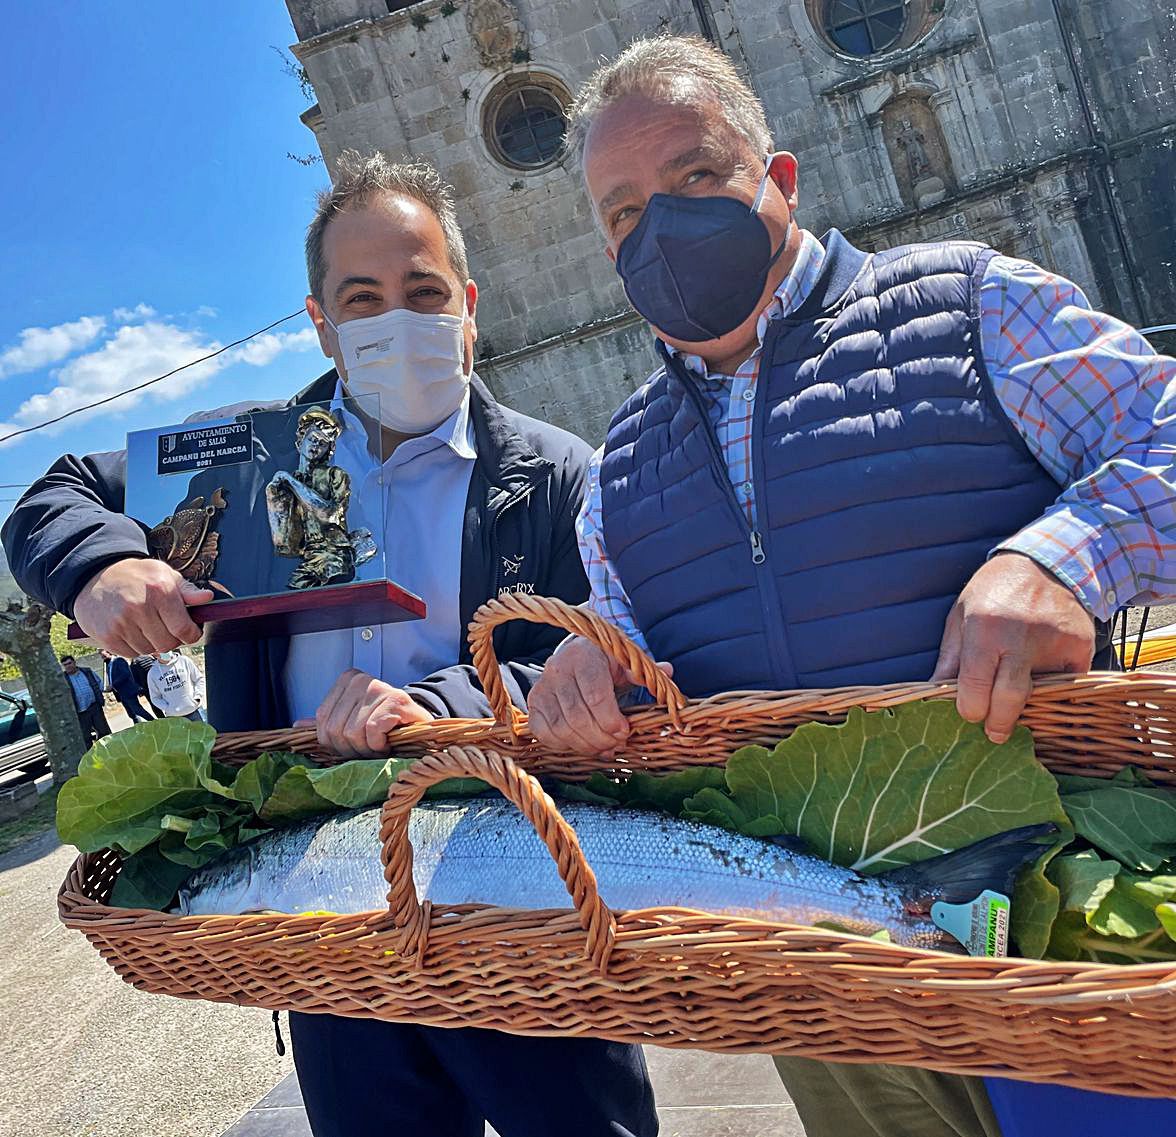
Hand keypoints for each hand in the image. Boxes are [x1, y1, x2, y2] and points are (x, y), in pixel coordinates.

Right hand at [73, 558, 211, 657]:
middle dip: (173, 639)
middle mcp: (140, 607)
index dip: (192, 635)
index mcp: (159, 591)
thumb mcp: (163, 573)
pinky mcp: (108, 636)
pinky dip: (136, 647)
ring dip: (153, 643)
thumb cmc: (133, 576)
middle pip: (168, 644)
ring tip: (147, 625)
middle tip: (167, 628)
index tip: (191, 632)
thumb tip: (207, 598)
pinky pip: (132, 654)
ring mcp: (122, 623)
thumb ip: (187, 590)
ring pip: (151, 650)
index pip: (183, 628)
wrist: (94, 576)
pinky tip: (132, 630)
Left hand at [295, 669, 432, 757]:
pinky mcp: (394, 699)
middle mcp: (360, 680)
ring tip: (379, 744)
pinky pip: (372, 731)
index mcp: (346, 681)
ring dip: (367, 749)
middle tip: (369, 747)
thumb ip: (328, 721)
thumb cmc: (385, 724)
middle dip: (352, 748)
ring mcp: (378, 687)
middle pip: (336, 730)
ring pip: (353, 733)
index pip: (323, 722)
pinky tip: (388, 741)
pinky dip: (379, 744)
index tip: (356, 743)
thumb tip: (298, 725)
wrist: (419, 724)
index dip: (337, 743)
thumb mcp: (353, 719)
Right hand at [527, 636, 671, 754]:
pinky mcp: (533, 705)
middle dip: (601, 737)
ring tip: (604, 748)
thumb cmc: (607, 663)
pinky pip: (545, 733)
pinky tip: (584, 745)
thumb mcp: (626, 662)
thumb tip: (667, 671)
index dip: (611, 720)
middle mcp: (557, 669)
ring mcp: (541, 688)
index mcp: (583, 656)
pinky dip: (565, 745)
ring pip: (561, 728)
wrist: (577, 656)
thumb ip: (644, 671)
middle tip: (617, 745)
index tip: (625, 731)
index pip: (595, 695)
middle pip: (577, 716)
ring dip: (586, 745)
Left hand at [932, 553, 1094, 744]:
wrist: (1048, 562)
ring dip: (1027, 706)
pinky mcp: (1080, 647)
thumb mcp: (960, 615)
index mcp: (984, 630)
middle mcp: (1021, 637)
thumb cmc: (994, 590)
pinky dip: (1053, 688)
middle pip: (1010, 699)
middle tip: (994, 732)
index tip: (970, 713)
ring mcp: (1055, 643)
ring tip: (1015, 704)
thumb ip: (950, 657)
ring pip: (1041, 695)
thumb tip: (934, 693)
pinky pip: (1066, 683)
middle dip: (999, 723)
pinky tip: (1041, 679)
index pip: (976, 686)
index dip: (970, 709)